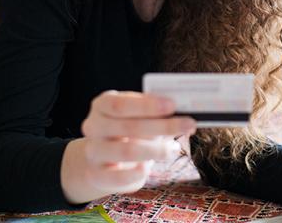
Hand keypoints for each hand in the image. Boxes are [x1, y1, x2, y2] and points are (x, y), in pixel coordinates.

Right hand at [61, 90, 195, 202]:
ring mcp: (93, 151)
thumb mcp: (138, 115)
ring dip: (155, 150)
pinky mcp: (97, 175)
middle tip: (188, 124)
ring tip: (172, 148)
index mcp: (102, 105)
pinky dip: (137, 173)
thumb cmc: (129, 130)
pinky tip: (147, 168)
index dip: (147, 105)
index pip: (120, 104)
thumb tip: (184, 108)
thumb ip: (155, 110)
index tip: (173, 105)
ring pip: (126, 151)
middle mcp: (93, 126)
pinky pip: (118, 177)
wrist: (104, 158)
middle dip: (162, 126)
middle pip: (127, 127)